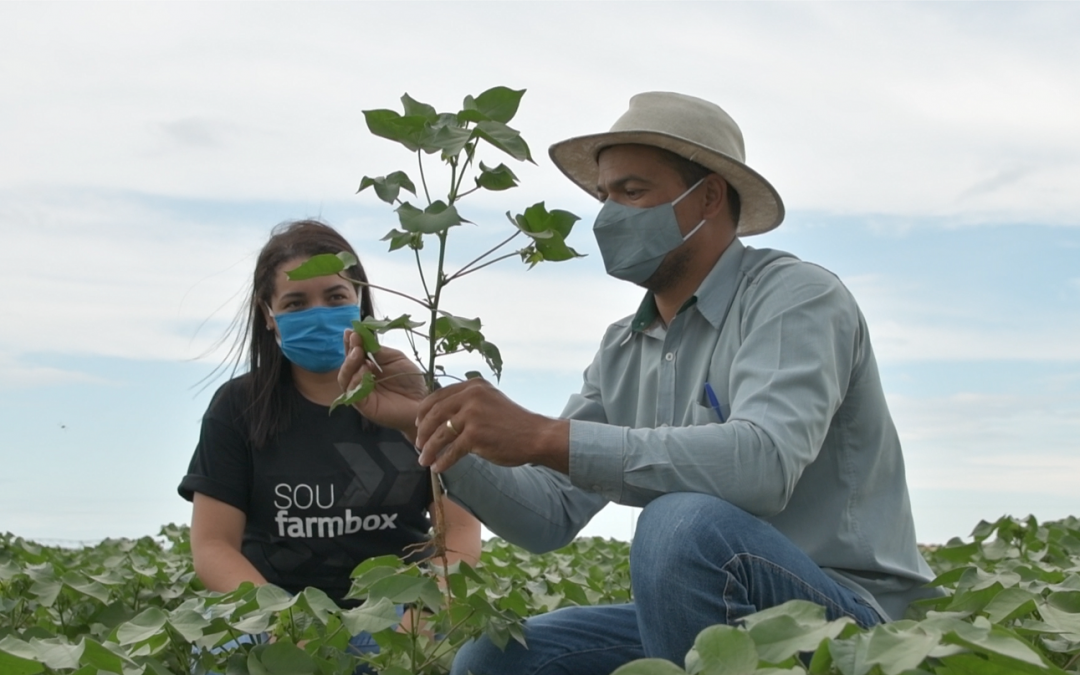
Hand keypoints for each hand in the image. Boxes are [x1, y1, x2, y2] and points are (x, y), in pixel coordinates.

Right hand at [338, 332, 426, 438]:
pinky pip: (352, 393)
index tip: (350, 331)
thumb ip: (379, 351)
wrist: (422, 401)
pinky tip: (364, 371)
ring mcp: (360, 393)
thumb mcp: (395, 359)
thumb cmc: (410, 380)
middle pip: (346, 365)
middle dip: (349, 351)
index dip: (351, 343)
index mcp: (368, 367)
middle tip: (355, 340)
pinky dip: (355, 380)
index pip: (354, 354)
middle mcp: (360, 380)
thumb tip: (362, 338)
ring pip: (345, 379)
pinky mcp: (364, 405)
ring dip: (350, 364)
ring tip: (359, 354)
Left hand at [414, 378, 568, 473]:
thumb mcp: (489, 401)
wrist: (536, 435)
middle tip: (417, 444)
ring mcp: (473, 415)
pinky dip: (443, 461)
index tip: (417, 424)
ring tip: (424, 460)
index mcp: (473, 386)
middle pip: (435, 414)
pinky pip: (452, 450)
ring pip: (440, 434)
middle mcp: (472, 396)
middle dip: (423, 432)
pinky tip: (438, 468)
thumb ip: (468, 402)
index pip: (437, 396)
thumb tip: (440, 416)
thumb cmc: (513, 422)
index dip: (423, 411)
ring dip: (429, 450)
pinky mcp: (476, 435)